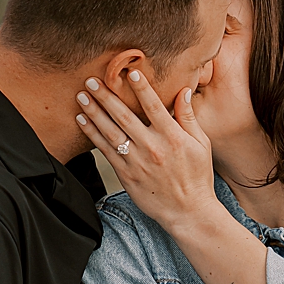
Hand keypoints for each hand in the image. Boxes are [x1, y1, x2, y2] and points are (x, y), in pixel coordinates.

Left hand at [76, 71, 219, 234]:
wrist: (188, 211)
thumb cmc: (197, 177)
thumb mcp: (201, 145)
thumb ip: (189, 118)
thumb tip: (183, 92)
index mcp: (173, 138)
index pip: (154, 107)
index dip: (142, 88)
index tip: (130, 72)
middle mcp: (153, 147)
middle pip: (125, 116)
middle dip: (107, 96)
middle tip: (92, 80)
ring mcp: (137, 161)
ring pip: (110, 132)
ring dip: (94, 112)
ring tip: (81, 95)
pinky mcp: (126, 174)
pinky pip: (105, 150)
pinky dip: (92, 134)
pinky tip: (83, 119)